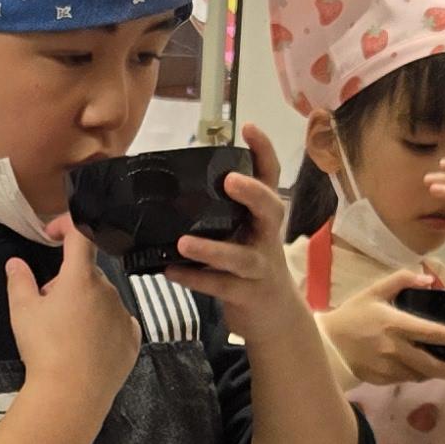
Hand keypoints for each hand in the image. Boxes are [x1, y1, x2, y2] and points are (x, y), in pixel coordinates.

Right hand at [2, 220, 141, 430]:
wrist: (72, 395)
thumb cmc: (45, 349)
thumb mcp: (22, 312)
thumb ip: (20, 281)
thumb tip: (16, 263)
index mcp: (80, 277)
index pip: (80, 235)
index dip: (66, 226)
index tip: (52, 235)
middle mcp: (108, 290)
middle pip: (87, 274)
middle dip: (67, 282)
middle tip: (46, 306)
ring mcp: (123, 315)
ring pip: (102, 299)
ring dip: (85, 305)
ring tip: (65, 334)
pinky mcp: (132, 339)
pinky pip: (117, 323)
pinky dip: (103, 326)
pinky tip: (87, 346)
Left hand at [168, 125, 310, 341]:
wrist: (274, 317)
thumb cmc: (249, 266)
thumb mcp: (242, 233)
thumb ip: (219, 212)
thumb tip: (172, 187)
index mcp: (264, 217)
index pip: (270, 177)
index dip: (263, 151)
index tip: (248, 127)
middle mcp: (266, 237)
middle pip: (270, 209)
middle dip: (252, 193)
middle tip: (229, 180)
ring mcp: (259, 268)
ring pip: (240, 257)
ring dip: (212, 250)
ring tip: (184, 243)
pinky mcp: (247, 295)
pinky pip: (220, 287)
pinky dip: (195, 279)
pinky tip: (170, 271)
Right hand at [322, 268, 444, 385]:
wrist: (327, 343)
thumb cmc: (352, 314)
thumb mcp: (374, 291)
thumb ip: (402, 280)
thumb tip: (429, 280)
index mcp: (395, 324)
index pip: (430, 332)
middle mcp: (394, 348)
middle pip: (431, 364)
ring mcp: (387, 367)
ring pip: (420, 375)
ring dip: (436, 374)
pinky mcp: (380, 379)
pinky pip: (405, 379)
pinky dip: (416, 375)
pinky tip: (422, 371)